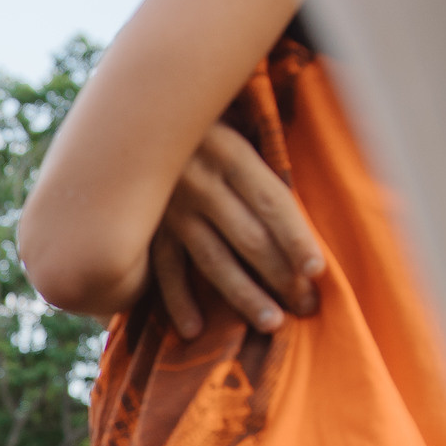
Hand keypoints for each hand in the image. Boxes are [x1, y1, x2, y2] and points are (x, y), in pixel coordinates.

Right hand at [152, 122, 325, 338]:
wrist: (127, 116)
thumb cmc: (199, 124)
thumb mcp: (233, 125)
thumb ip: (261, 161)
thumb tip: (305, 200)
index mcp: (231, 154)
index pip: (273, 204)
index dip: (297, 238)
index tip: (317, 270)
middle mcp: (201, 184)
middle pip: (249, 238)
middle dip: (280, 275)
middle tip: (306, 305)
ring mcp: (171, 210)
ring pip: (213, 261)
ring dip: (244, 295)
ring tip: (271, 322)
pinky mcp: (147, 227)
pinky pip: (164, 270)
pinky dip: (178, 301)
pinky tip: (195, 329)